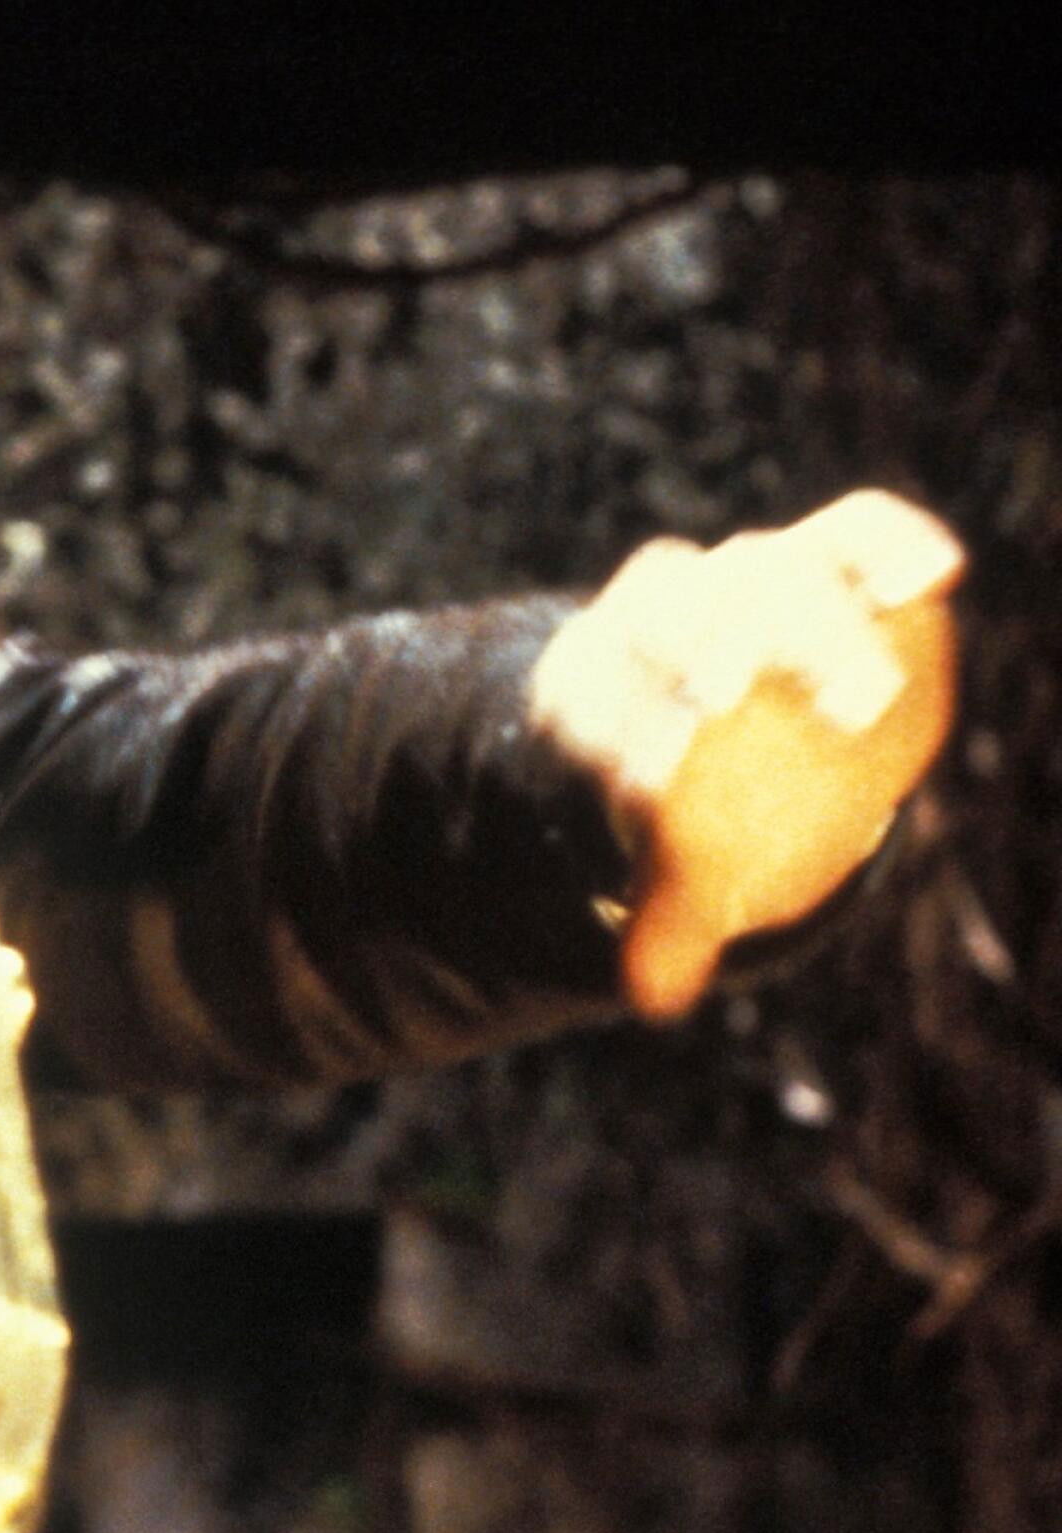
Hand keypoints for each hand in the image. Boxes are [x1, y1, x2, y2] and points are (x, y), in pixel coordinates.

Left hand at [529, 487, 963, 1020]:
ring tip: (863, 702)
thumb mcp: (669, 853)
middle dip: (700, 657)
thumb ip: (663, 921)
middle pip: (667, 620)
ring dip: (810, 630)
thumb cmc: (694, 789)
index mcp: (599, 686)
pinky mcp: (832, 554)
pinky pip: (861, 532)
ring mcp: (746, 576)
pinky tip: (935, 575)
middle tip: (731, 701)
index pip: (597, 704)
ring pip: (763, 574)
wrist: (734, 686)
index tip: (656, 781)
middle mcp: (664, 616)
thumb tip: (652, 1000)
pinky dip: (894, 545)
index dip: (622, 739)